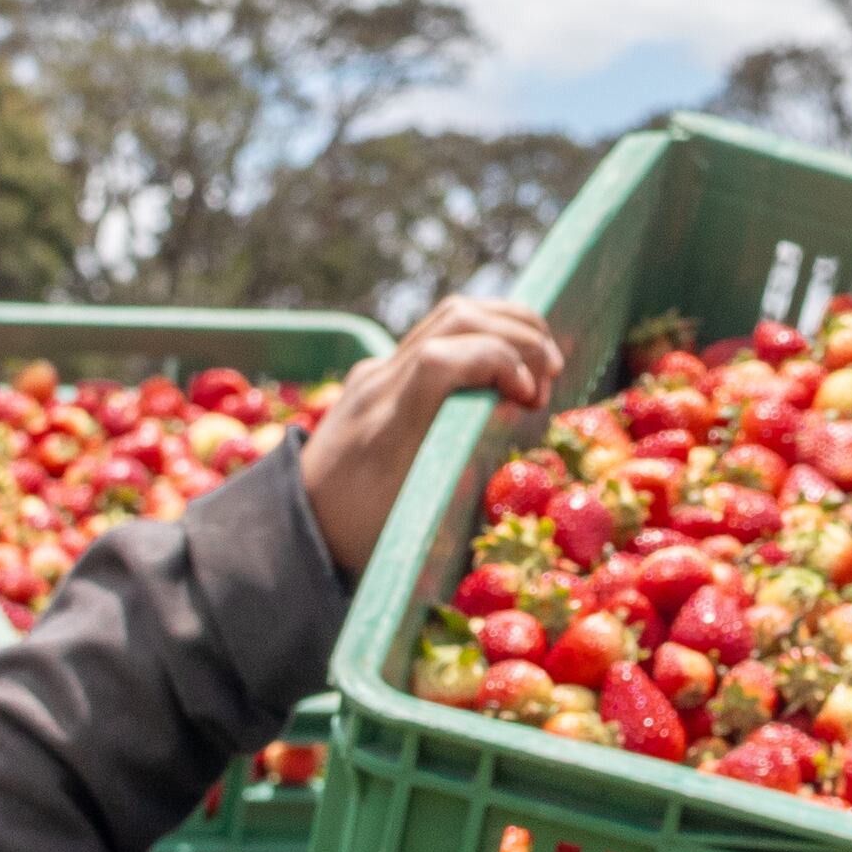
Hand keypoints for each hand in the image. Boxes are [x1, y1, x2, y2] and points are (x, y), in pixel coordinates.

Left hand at [301, 300, 565, 579]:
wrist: (300, 523)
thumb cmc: (365, 536)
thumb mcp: (419, 520)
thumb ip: (465, 473)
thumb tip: (517, 416)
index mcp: (385, 430)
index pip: (440, 359)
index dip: (499, 361)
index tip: (531, 396)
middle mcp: (378, 386)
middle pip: (454, 319)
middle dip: (518, 335)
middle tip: (551, 375)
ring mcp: (376, 371)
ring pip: (449, 315)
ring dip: (507, 325)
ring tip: (542, 363)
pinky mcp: (379, 370)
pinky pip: (440, 332)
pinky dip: (486, 334)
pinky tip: (511, 364)